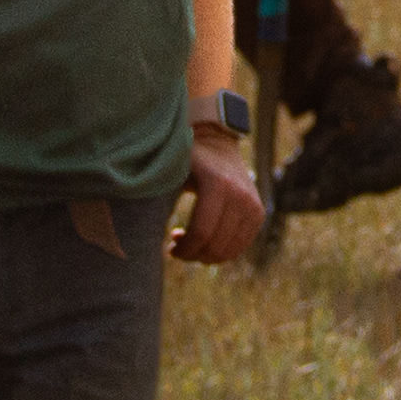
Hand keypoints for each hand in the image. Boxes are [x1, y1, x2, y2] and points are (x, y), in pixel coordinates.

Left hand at [171, 129, 263, 263]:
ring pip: (229, 250)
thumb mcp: (172, 171)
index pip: (201, 232)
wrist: (216, 143)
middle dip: (194, 255)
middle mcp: (240, 195)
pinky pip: (241, 246)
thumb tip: (142, 221)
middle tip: (178, 249)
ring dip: (207, 255)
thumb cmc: (186, 160)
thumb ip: (159, 192)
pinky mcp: (258, 212)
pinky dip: (223, 252)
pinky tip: (206, 241)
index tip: (170, 249)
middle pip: (216, 245)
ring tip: (191, 243)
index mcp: (217, 184)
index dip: (184, 249)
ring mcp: (252, 204)